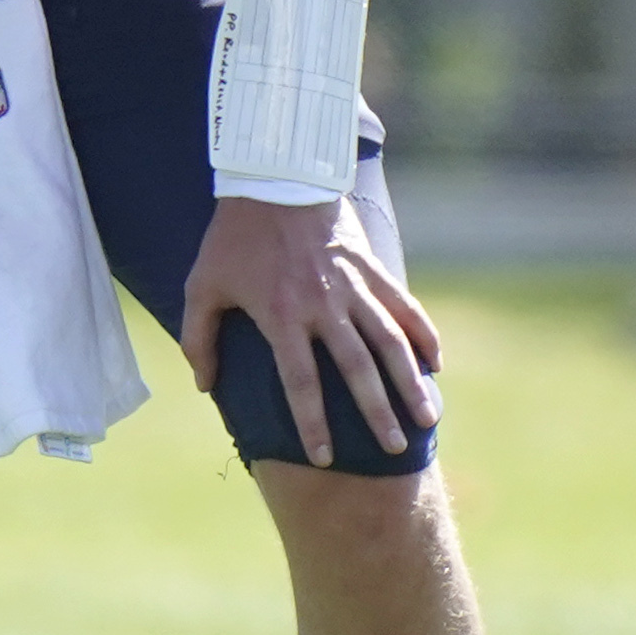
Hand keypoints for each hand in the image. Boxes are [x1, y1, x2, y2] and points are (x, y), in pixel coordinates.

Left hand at [178, 194, 441, 466]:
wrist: (274, 176)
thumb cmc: (232, 236)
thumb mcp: (202, 285)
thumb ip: (198, 339)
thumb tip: (204, 385)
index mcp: (282, 315)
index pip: (301, 383)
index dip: (314, 423)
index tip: (325, 458)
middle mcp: (324, 306)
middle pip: (357, 369)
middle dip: (377, 413)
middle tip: (393, 450)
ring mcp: (353, 286)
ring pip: (390, 342)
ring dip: (410, 382)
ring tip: (428, 417)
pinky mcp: (371, 267)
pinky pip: (403, 305)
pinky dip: (423, 334)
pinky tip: (437, 362)